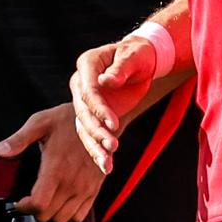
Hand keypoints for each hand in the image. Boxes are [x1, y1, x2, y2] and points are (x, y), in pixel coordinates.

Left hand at [0, 104, 106, 221]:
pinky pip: (81, 216)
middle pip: (49, 215)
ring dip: (51, 215)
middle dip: (35, 211)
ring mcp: (84, 188)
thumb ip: (18, 140)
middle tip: (29, 201)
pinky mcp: (94, 190)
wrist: (100, 120)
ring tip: (45, 202)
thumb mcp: (39, 123)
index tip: (19, 202)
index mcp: (56, 168)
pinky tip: (61, 203)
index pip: (39, 203)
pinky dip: (69, 216)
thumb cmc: (69, 121)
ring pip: (64, 219)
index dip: (25, 208)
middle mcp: (72, 182)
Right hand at [67, 38, 157, 169]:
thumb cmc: (139, 55)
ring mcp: (85, 101)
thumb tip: (107, 81)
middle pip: (83, 112)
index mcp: (87, 65)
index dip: (99, 108)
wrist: (141, 63)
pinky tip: (107, 166)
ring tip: (107, 163)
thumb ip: (121, 68)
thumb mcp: (134, 56)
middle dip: (97, 131)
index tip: (114, 124)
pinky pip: (93, 135)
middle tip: (112, 146)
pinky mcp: (93, 116)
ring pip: (84, 128)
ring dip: (95, 146)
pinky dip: (99, 151)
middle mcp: (81, 84)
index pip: (88, 90)